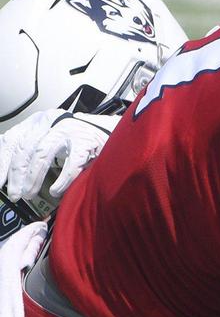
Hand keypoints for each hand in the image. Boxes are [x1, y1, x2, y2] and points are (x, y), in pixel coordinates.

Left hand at [0, 110, 118, 199]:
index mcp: (38, 122)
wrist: (111, 130)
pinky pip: (70, 163)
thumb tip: (12, 173)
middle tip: (15, 193)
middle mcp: (50, 123)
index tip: (0, 182)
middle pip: (24, 149)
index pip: (12, 141)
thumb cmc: (79, 140)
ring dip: (33, 177)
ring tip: (29, 194)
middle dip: (16, 175)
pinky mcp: (85, 141)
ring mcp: (68, 130)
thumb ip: (33, 152)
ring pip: (42, 154)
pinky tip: (56, 190)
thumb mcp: (51, 139)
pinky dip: (62, 179)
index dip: (3, 163)